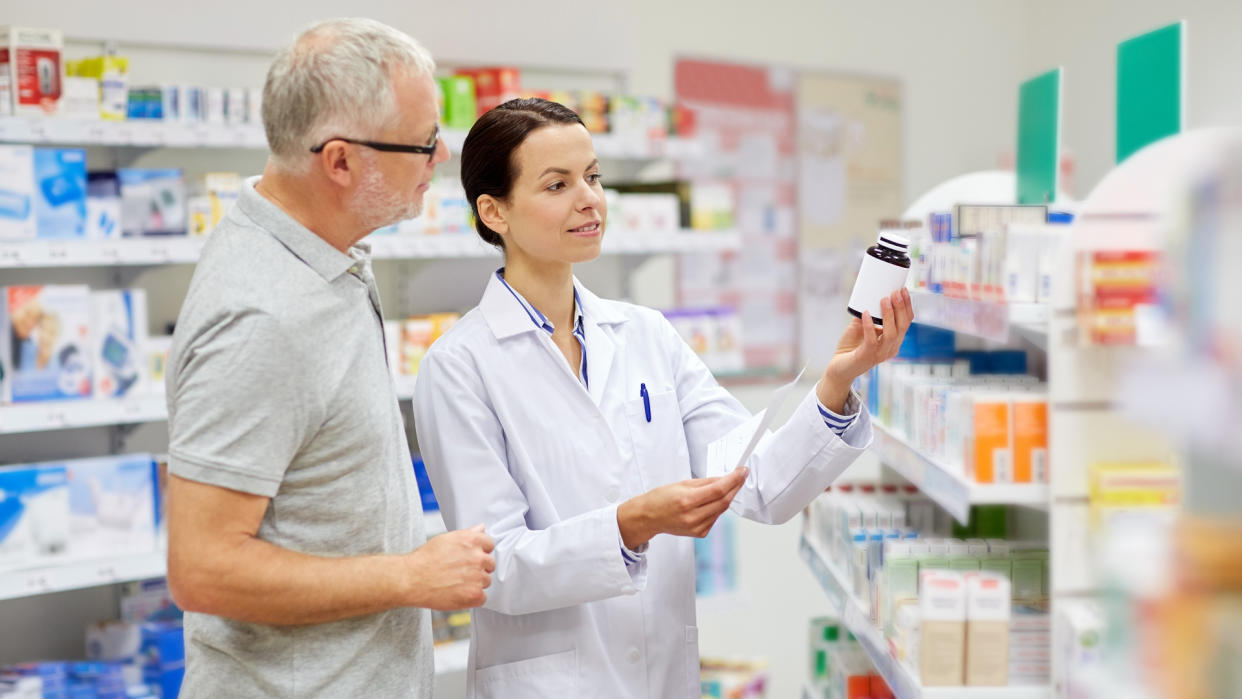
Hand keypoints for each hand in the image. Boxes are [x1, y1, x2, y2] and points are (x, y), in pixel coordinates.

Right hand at [405, 524, 494, 609]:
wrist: (412, 579)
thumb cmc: (425, 560)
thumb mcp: (446, 538)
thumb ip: (468, 533)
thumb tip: (481, 528)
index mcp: (472, 541)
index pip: (490, 545)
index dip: (480, 552)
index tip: (473, 557)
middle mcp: (477, 558)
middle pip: (490, 564)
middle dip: (479, 568)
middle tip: (461, 572)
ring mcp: (477, 577)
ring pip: (486, 581)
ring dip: (475, 583)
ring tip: (457, 583)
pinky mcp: (474, 594)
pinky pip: (483, 597)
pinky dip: (472, 598)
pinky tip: (459, 593)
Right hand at [617, 467, 747, 548]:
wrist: (649, 517)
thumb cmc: (661, 499)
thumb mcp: (682, 484)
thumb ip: (705, 482)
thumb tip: (724, 479)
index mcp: (687, 500)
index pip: (718, 489)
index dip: (733, 480)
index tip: (742, 472)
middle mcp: (692, 516)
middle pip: (723, 501)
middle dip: (735, 487)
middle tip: (741, 477)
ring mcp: (697, 527)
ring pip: (721, 510)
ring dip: (726, 497)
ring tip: (725, 487)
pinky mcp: (699, 533)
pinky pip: (715, 518)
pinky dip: (718, 508)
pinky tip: (711, 503)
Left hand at [817, 288, 913, 411]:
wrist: (839, 367)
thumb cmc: (851, 347)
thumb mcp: (861, 326)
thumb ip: (867, 314)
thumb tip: (868, 296)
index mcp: (894, 340)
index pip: (906, 322)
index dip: (907, 306)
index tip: (902, 290)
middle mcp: (891, 347)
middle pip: (902, 326)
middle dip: (900, 307)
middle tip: (895, 292)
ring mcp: (880, 354)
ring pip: (891, 334)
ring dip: (889, 315)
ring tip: (884, 299)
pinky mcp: (867, 356)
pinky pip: (872, 341)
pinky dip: (869, 326)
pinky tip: (865, 313)